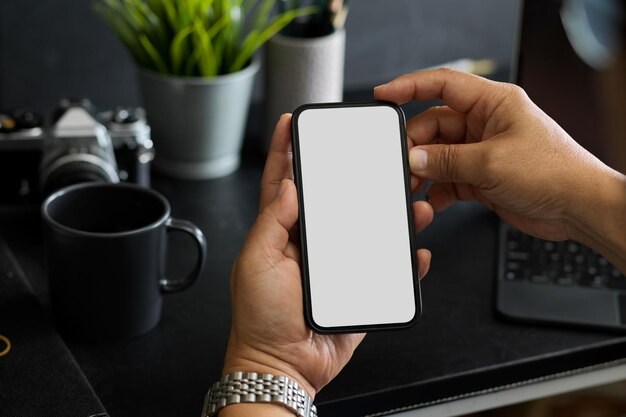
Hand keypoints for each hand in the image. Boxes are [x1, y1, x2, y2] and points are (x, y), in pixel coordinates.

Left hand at [223, 114, 432, 402]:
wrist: (285, 366)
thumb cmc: (261, 320)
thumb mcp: (256, 263)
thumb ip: (272, 222)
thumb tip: (289, 185)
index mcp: (280, 233)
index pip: (282, 183)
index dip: (285, 151)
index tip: (290, 123)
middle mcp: (309, 243)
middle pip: (334, 199)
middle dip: (352, 175)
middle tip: (372, 155)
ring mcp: (335, 264)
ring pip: (367, 228)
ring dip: (390, 213)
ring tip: (409, 199)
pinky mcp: (357, 286)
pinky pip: (386, 265)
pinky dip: (405, 257)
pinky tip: (416, 250)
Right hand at [374, 68, 617, 241]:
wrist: (577, 208)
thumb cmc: (554, 172)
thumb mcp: (491, 162)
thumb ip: (446, 160)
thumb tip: (413, 158)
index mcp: (493, 103)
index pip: (443, 84)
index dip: (409, 86)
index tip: (384, 95)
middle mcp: (485, 124)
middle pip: (434, 127)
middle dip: (416, 146)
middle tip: (403, 165)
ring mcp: (482, 151)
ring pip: (438, 155)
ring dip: (425, 172)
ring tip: (415, 188)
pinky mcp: (481, 176)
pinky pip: (448, 179)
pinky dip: (438, 191)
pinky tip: (435, 202)